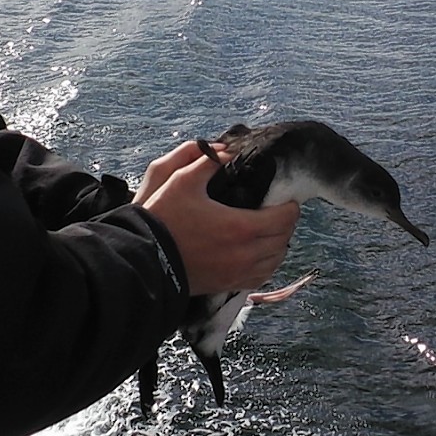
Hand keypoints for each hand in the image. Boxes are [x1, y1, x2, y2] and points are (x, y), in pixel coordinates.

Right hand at [139, 142, 299, 295]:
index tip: (285, 198)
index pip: (285, 219)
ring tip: (268, 230)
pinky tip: (257, 253)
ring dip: (278, 244)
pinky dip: (266, 263)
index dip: (290, 206)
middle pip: (284, 240)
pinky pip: (261, 276)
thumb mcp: (182, 181)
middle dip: (285, 224)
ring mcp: (238, 273)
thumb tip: (227, 152)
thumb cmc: (164, 220)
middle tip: (277, 211)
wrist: (145, 260)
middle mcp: (246, 254)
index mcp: (241, 227)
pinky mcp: (228, 284)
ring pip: (275, 261)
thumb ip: (208, 162)